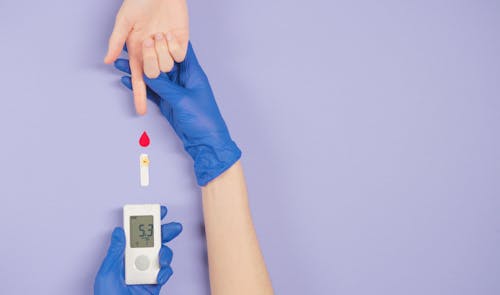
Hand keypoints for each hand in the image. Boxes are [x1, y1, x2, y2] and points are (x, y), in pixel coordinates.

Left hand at [94, 206, 181, 294]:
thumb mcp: (107, 273)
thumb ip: (115, 252)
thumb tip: (118, 232)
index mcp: (122, 257)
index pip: (135, 235)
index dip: (145, 222)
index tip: (155, 212)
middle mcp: (135, 262)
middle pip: (153, 242)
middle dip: (165, 232)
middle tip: (173, 227)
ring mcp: (146, 272)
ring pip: (162, 255)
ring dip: (166, 254)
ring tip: (162, 258)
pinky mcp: (154, 284)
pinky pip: (165, 272)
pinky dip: (166, 272)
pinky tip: (161, 274)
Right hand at [104, 0, 188, 114]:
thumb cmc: (140, 1)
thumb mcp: (124, 21)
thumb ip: (116, 41)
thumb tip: (107, 61)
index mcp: (138, 51)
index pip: (140, 79)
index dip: (140, 95)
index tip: (139, 111)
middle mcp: (153, 53)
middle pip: (154, 74)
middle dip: (151, 60)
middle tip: (149, 40)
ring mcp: (168, 49)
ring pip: (167, 66)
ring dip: (162, 51)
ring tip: (159, 32)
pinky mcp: (182, 43)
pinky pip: (180, 56)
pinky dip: (174, 47)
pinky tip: (170, 33)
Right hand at [114, 43, 240, 185]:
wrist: (206, 142)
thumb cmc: (203, 120)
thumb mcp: (182, 100)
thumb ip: (164, 86)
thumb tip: (147, 73)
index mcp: (192, 73)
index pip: (178, 51)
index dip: (165, 42)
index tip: (149, 32)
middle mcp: (183, 79)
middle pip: (161, 62)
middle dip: (145, 55)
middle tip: (127, 47)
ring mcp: (174, 90)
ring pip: (154, 77)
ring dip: (138, 71)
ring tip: (120, 64)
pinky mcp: (168, 102)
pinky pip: (152, 91)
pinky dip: (140, 86)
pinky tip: (127, 80)